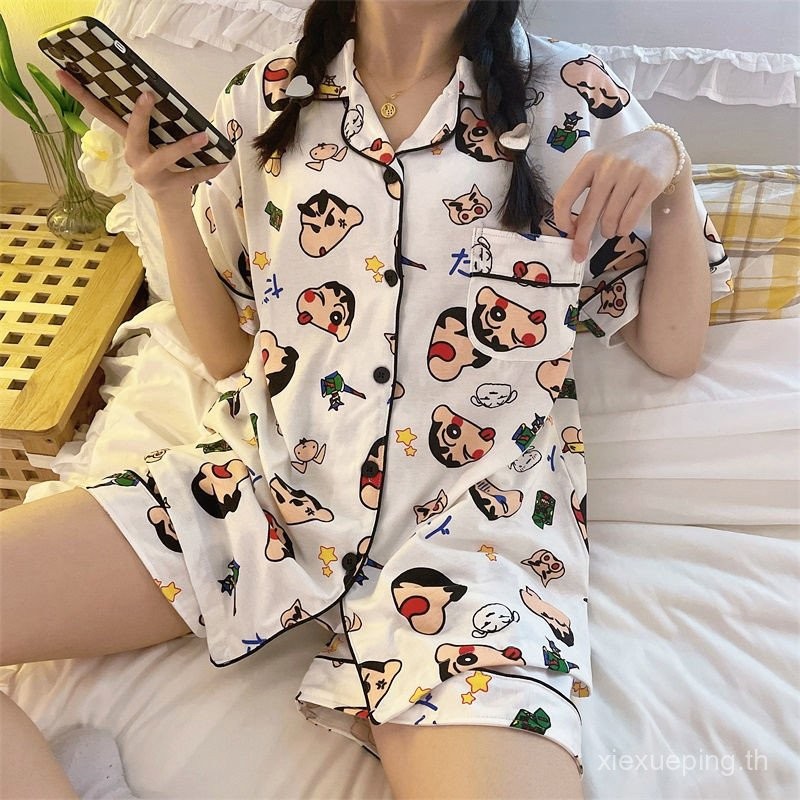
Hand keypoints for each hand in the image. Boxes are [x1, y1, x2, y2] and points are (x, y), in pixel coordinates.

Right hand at [55, 69, 227, 205]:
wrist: (171, 203)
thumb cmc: (163, 165)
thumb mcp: (154, 144)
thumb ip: (153, 124)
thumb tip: (157, 93)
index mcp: (128, 142)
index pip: (101, 114)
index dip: (82, 95)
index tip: (66, 74)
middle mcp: (133, 158)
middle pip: (132, 134)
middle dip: (139, 116)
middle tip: (148, 95)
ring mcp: (149, 175)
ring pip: (164, 157)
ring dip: (184, 146)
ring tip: (204, 135)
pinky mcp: (169, 188)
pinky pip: (191, 176)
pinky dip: (208, 169)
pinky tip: (223, 162)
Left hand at [552, 130, 679, 261]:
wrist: (660, 144)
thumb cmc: (622, 162)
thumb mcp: (599, 166)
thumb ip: (584, 190)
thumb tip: (573, 228)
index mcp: (589, 162)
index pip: (565, 197)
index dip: (562, 221)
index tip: (567, 232)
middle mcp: (608, 166)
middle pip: (588, 214)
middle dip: (581, 239)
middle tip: (579, 254)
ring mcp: (630, 174)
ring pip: (610, 220)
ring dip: (608, 232)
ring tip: (610, 229)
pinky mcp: (650, 183)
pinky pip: (629, 219)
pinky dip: (623, 230)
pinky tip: (623, 227)